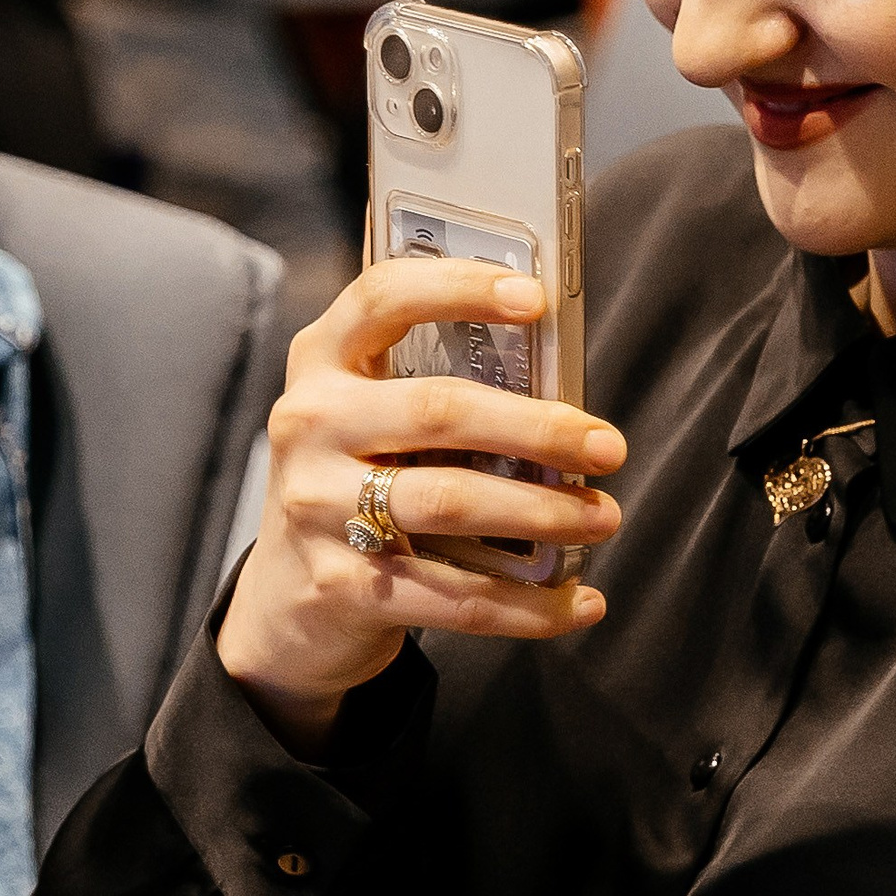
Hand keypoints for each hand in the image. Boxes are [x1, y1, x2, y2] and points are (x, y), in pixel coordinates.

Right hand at [216, 254, 627, 757]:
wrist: (288, 598)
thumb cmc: (363, 480)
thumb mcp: (377, 417)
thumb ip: (443, 394)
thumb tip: (568, 405)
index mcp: (323, 361)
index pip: (384, 299)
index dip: (460, 289)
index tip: (537, 298)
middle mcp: (310, 423)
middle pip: (438, 411)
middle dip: (538, 429)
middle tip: (607, 447)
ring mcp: (315, 506)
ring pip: (449, 502)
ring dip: (541, 511)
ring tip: (602, 517)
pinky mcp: (339, 585)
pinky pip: (452, 596)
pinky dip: (528, 606)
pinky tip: (580, 603)